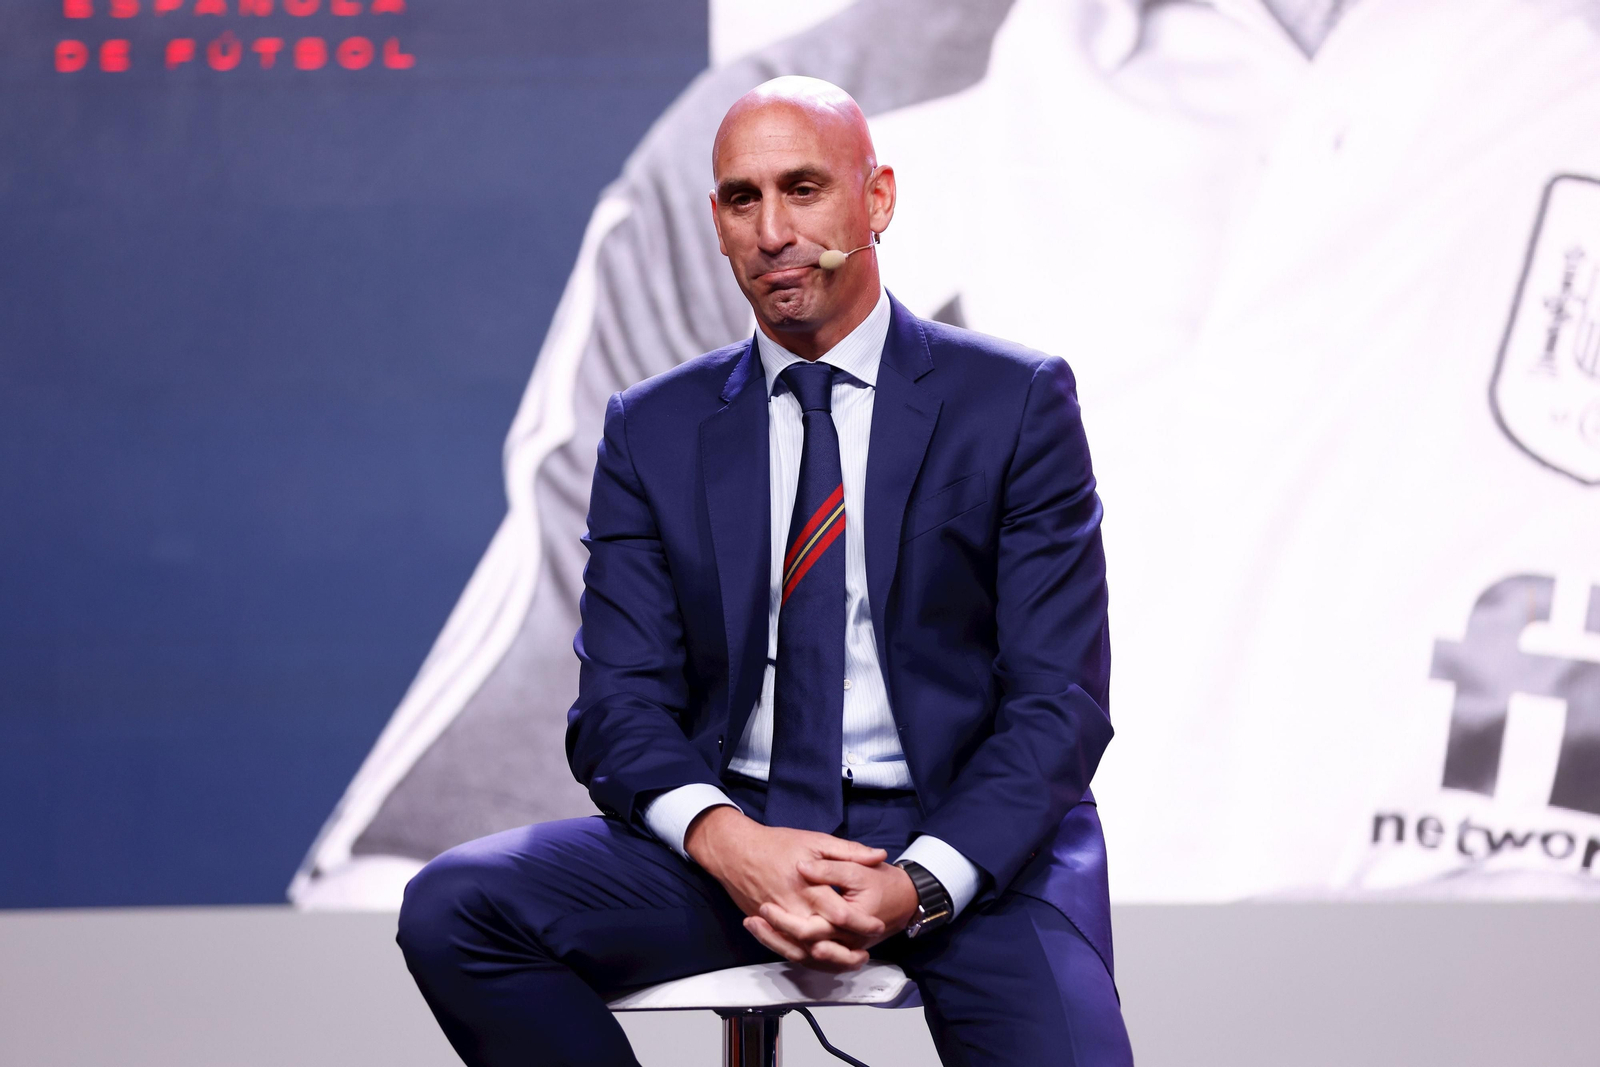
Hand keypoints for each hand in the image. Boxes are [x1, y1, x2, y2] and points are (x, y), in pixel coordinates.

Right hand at [685, 805, 887, 970]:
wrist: (736, 852)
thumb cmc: (776, 844)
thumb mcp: (816, 841)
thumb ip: (849, 851)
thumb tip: (879, 856)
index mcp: (807, 886)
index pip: (840, 913)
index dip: (861, 923)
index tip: (878, 926)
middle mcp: (793, 908)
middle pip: (823, 939)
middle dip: (847, 949)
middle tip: (866, 952)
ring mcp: (779, 921)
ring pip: (806, 950)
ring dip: (830, 959)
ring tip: (852, 959)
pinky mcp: (768, 927)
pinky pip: (790, 949)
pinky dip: (809, 957)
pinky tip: (824, 957)